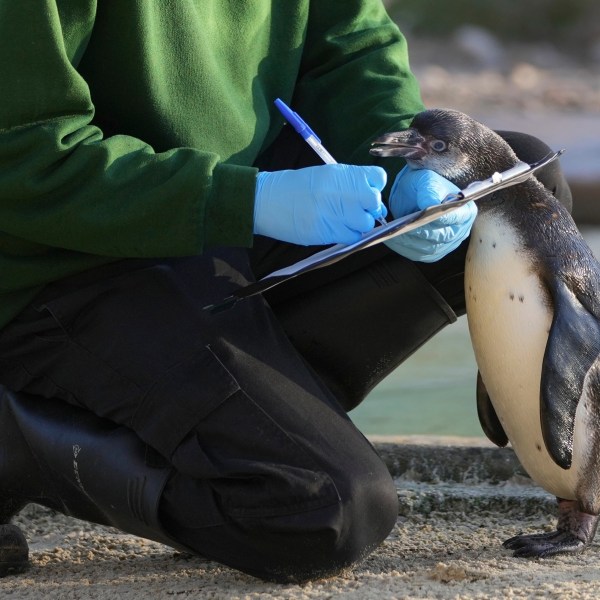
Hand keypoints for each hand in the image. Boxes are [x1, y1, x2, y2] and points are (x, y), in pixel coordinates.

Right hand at [254, 164, 386, 245]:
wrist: (267, 201)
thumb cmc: (296, 187)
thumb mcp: (325, 175)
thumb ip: (350, 185)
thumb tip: (375, 203)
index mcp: (342, 174)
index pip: (378, 178)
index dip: (374, 187)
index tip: (364, 193)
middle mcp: (343, 192)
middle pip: (374, 202)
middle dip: (369, 208)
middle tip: (355, 210)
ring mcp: (337, 213)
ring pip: (366, 223)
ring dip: (359, 224)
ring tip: (343, 220)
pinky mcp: (328, 232)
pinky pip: (353, 237)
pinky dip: (349, 235)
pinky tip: (337, 229)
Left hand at [384, 166, 476, 262]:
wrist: (416, 195)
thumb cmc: (424, 187)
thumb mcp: (426, 181)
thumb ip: (429, 191)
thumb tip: (428, 205)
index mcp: (465, 210)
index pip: (456, 217)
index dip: (442, 218)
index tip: (427, 216)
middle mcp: (460, 231)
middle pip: (441, 236)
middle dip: (421, 232)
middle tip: (403, 227)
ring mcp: (447, 245)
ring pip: (428, 248)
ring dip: (410, 242)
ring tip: (393, 233)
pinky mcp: (433, 253)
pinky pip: (418, 254)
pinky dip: (404, 248)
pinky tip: (392, 239)